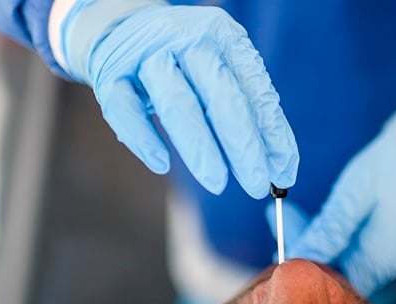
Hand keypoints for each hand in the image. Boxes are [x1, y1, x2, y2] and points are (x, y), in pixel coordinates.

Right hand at [58, 1, 297, 197]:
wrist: (122, 26)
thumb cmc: (186, 63)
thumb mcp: (223, 74)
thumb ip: (253, 114)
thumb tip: (282, 168)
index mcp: (223, 36)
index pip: (255, 90)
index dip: (272, 134)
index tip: (284, 172)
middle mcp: (187, 38)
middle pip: (221, 97)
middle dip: (243, 146)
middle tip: (257, 184)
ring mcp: (146, 54)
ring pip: (177, 103)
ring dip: (200, 148)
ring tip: (218, 183)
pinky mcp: (111, 73)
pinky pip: (125, 109)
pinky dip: (144, 138)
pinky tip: (162, 165)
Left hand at [267, 77, 395, 295]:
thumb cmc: (395, 165)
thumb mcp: (353, 197)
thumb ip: (329, 231)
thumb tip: (301, 257)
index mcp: (381, 260)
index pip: (333, 281)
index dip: (304, 266)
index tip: (277, 245)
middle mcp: (389, 266)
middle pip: (336, 270)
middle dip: (306, 247)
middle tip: (279, 223)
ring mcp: (391, 255)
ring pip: (343, 258)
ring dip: (318, 239)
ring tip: (289, 215)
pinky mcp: (390, 243)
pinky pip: (355, 248)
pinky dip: (334, 235)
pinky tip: (317, 219)